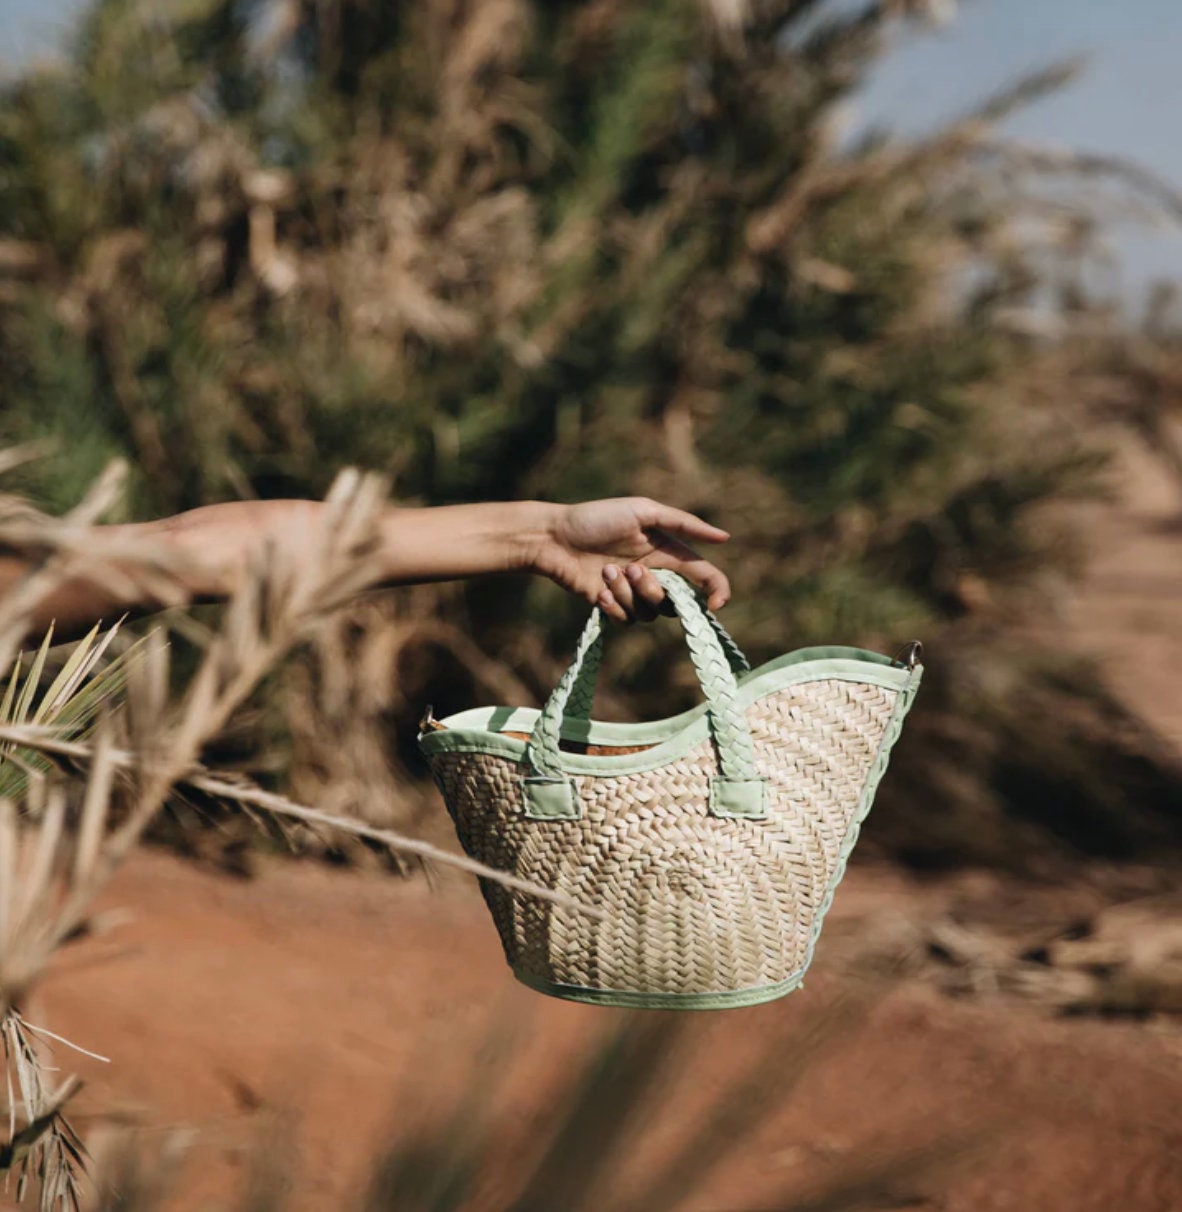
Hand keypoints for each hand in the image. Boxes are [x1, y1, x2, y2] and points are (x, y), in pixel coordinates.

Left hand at [531, 497, 730, 622]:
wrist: (555, 537)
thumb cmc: (598, 518)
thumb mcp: (644, 511)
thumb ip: (684, 523)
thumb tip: (725, 537)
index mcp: (667, 552)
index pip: (704, 576)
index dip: (717, 592)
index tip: (714, 605)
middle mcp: (654, 574)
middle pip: (674, 601)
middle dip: (653, 588)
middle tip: (630, 568)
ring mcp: (633, 592)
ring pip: (650, 613)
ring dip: (629, 594)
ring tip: (606, 572)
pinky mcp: (612, 606)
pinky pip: (627, 620)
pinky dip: (615, 606)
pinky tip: (597, 591)